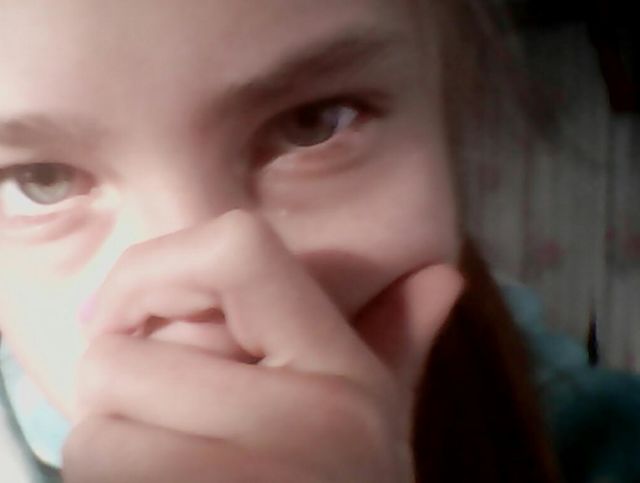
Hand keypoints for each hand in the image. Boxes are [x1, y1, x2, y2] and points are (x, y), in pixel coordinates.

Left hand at [63, 210, 462, 482]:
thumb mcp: (375, 424)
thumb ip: (396, 343)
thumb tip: (445, 276)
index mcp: (342, 374)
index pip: (234, 250)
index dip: (154, 269)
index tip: (131, 314)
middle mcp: (306, 423)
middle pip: (119, 361)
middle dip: (119, 394)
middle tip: (166, 424)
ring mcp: (248, 482)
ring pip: (95, 436)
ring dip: (113, 454)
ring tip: (175, 470)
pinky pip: (93, 482)